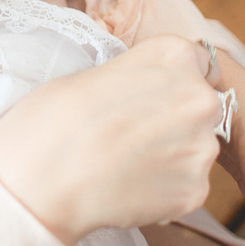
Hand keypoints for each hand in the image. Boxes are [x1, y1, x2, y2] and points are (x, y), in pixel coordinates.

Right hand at [0, 35, 221, 244]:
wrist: (42, 175)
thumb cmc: (55, 116)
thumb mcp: (98, 70)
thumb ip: (138, 75)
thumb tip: (147, 90)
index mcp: (174, 55)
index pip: (195, 63)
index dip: (169, 81)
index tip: (148, 96)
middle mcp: (200, 97)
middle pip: (201, 107)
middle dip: (175, 119)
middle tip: (133, 132)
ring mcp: (202, 147)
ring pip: (195, 148)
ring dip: (171, 154)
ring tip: (125, 161)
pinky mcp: (196, 191)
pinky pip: (187, 185)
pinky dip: (165, 187)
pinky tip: (129, 184)